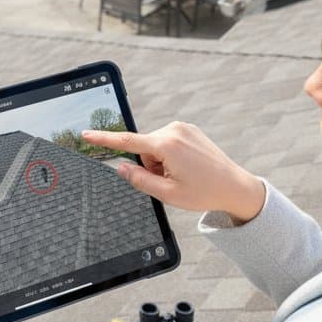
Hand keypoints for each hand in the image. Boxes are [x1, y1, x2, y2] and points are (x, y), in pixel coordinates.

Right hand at [82, 121, 264, 223]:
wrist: (235, 186)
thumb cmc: (203, 193)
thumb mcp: (168, 194)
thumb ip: (140, 179)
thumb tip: (121, 167)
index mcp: (166, 145)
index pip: (126, 141)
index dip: (104, 140)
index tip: (86, 134)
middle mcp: (173, 130)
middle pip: (143, 148)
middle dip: (150, 165)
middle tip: (171, 181)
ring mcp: (183, 128)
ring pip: (155, 145)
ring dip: (161, 161)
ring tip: (183, 174)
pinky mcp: (189, 129)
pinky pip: (168, 141)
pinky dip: (170, 154)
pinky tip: (188, 166)